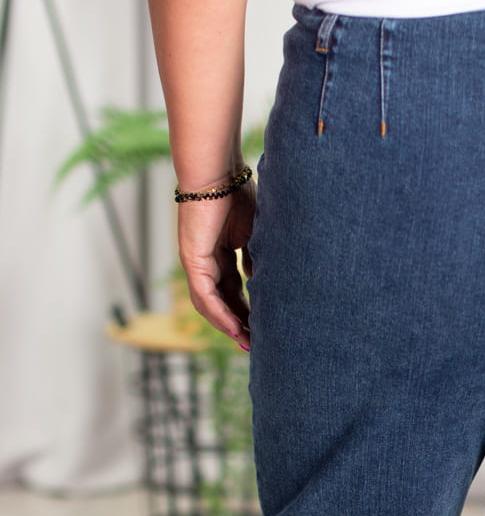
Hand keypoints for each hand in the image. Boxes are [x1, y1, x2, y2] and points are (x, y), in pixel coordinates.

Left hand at [176, 179, 256, 348]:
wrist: (219, 171)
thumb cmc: (238, 192)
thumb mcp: (254, 234)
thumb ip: (255, 259)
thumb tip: (257, 280)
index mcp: (220, 253)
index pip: (232, 290)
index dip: (246, 310)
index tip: (261, 328)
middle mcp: (205, 260)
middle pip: (220, 301)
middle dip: (237, 324)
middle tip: (254, 344)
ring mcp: (196, 261)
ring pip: (209, 304)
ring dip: (227, 324)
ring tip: (246, 342)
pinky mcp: (192, 259)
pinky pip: (205, 295)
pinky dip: (219, 313)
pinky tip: (234, 327)